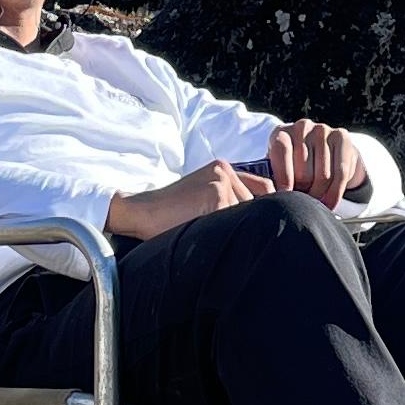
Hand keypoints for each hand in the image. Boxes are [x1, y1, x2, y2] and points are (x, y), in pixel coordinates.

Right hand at [106, 160, 272, 239]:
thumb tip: (262, 220)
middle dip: (246, 222)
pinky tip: (205, 236)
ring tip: (209, 235)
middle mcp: (224, 171)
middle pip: (256, 204)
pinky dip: (223, 234)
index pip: (262, 188)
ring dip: (233, 230)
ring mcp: (221, 182)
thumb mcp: (202, 198)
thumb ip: (230, 200)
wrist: (140, 212)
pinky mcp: (216, 196)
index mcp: (222, 168)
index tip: (260, 223)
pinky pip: (232, 223)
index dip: (265, 207)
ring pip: (246, 215)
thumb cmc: (170, 214)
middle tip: (223, 234)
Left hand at [266, 119, 360, 207]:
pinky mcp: (341, 136)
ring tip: (315, 205)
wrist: (325, 151)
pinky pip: (340, 173)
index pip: (281, 151)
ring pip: (323, 175)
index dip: (283, 178)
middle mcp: (301, 127)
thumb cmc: (295, 166)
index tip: (285, 198)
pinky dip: (335, 193)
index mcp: (281, 133)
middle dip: (303, 194)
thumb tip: (269, 195)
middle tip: (302, 205)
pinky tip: (330, 204)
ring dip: (319, 196)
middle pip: (303, 171)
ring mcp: (323, 130)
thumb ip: (272, 179)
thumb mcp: (280, 169)